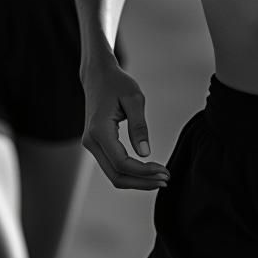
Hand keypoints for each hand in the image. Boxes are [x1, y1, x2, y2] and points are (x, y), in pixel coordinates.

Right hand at [81, 53, 169, 190]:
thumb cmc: (117, 83)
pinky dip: (130, 173)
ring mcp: (91, 144)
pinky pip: (112, 166)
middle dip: (142, 182)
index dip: (144, 172)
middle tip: (166, 179)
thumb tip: (145, 154)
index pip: (121, 163)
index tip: (164, 171)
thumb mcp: (134, 98)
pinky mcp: (96, 145)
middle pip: (116, 176)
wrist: (97, 75)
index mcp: (99, 130)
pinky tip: (147, 170)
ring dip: (137, 181)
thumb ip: (139, 126)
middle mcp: (91, 141)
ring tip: (160, 177)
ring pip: (113, 175)